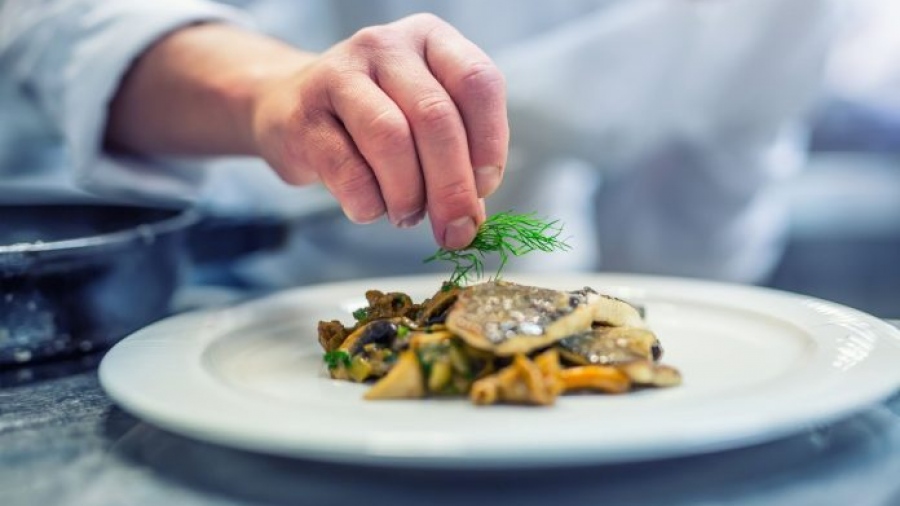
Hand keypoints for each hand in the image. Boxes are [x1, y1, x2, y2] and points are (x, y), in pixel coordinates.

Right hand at [251, 14, 508, 248]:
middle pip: (435, 117)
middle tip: (455, 230)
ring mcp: (340, 73)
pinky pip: (348, 170)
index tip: (484, 187)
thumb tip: (471, 220)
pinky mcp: (304, 114)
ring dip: (408, 194)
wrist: (288, 106)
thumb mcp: (423, 120)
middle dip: (452, 186)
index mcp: (430, 39)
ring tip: (407, 215)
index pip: (478, 83)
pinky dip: (368, 203)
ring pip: (391, 139)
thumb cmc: (372, 118)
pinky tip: (370, 208)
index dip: (489, 142)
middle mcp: (386, 45)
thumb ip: (457, 158)